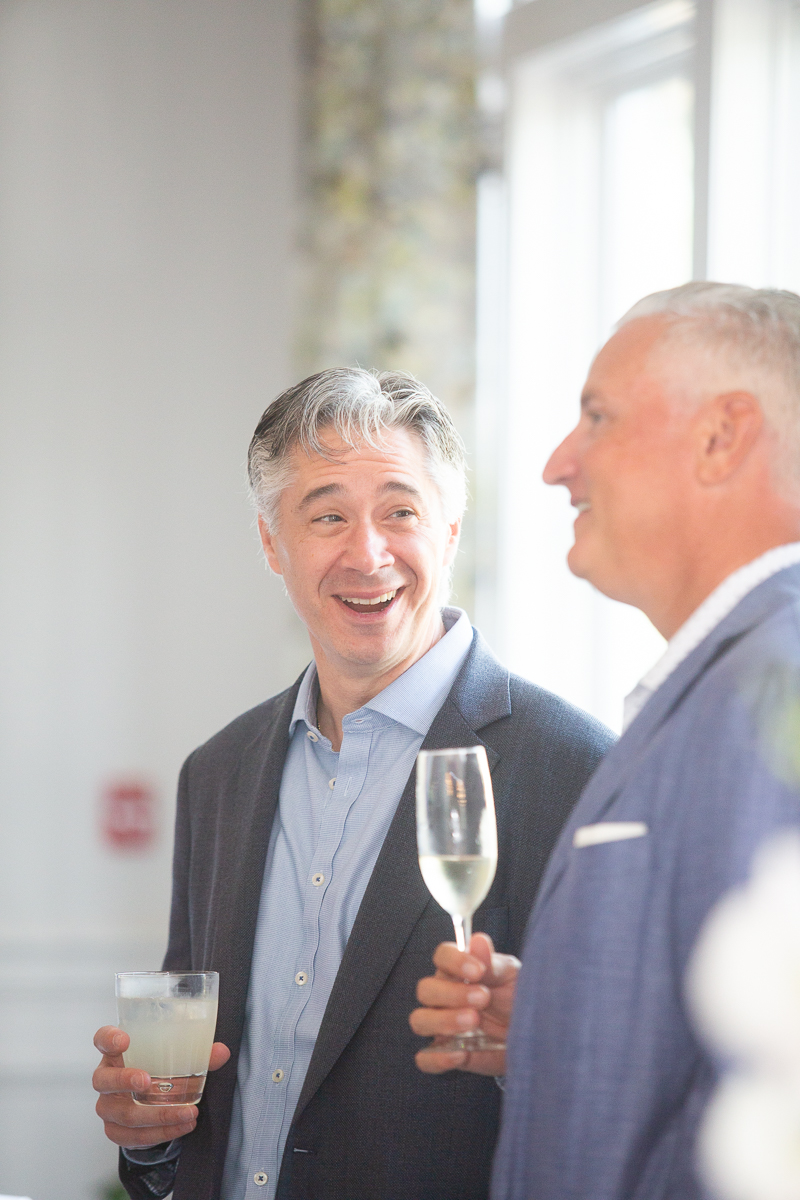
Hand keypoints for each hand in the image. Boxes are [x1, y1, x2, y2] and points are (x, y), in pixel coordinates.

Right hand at [93, 1025, 230, 1148]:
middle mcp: (106, 1078)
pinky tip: (181, 1127)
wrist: (147, 1103)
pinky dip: (160, 1133)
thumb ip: (198, 1053)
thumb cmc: (157, 1070)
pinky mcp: (115, 1130)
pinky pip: (133, 1136)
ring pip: (124, 1114)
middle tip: (147, 1081)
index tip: (123, 1039)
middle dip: (124, 1080)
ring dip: (158, 1115)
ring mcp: (108, 1107)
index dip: (108, 1038)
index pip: (102, 1039)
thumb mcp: (173, 1058)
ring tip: (187, 1113)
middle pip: (103, 1080)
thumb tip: (222, 1052)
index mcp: (117, 1053)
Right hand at [410, 933, 519, 1075]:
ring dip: (443, 1021)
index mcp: (459, 970)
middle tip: (482, 998)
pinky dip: (437, 1058)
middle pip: (426, 989)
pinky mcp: (446, 1055)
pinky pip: (425, 1059)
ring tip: (474, 1021)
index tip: (477, 971)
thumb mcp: (512, 978)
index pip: (441, 956)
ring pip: (420, 1020)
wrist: (537, 1036)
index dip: (454, 961)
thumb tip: (478, 940)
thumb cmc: (520, 999)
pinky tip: (461, 1055)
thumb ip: (492, 964)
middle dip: (452, 993)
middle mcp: (445, 996)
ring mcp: (442, 1026)